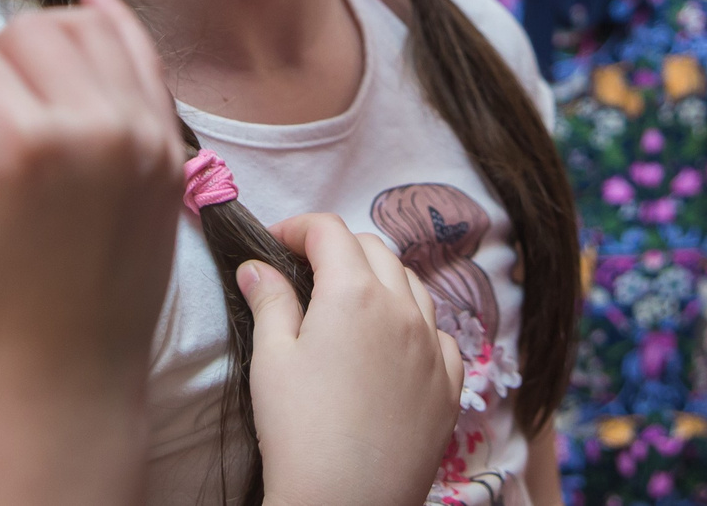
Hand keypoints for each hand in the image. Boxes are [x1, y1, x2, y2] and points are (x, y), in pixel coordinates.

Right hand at [0, 0, 179, 383]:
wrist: (69, 371)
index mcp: (21, 148)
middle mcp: (92, 129)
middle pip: (23, 30)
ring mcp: (143, 135)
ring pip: (82, 26)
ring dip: (46, 55)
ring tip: (32, 120)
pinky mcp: (171, 146)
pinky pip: (139, 50)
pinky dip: (110, 27)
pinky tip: (90, 5)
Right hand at [242, 213, 465, 505]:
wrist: (345, 504)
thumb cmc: (298, 431)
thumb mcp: (272, 359)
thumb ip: (270, 301)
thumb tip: (258, 266)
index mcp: (354, 294)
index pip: (330, 231)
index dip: (298, 228)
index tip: (276, 244)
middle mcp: (403, 310)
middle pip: (375, 250)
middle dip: (339, 249)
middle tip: (307, 271)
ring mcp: (433, 348)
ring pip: (413, 286)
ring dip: (381, 280)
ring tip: (350, 305)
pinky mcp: (449, 386)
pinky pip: (439, 335)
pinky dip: (415, 325)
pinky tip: (392, 346)